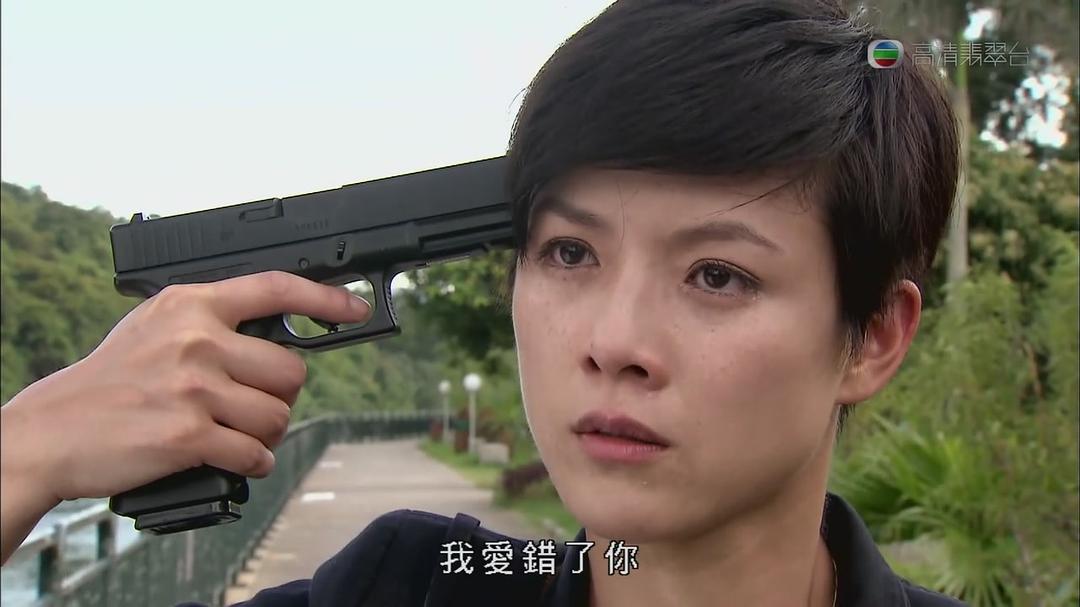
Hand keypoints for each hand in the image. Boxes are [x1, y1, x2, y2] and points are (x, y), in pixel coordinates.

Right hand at [0, 271, 371, 503]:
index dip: (324, 299)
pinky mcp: (188, 435)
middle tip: (250, 403)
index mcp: (191, 304)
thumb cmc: (109, 380)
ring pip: (278, 415)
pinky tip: (233, 459)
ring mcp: (193, 387)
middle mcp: (196, 339)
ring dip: (265, 433)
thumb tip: (275, 329)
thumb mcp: (155, 326)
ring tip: (235, 432)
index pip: (275, 288)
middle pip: (291, 370)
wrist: (51, 430)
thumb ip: (211, 321)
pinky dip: (252, 463)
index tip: (355, 308)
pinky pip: (255, 453)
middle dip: (280, 394)